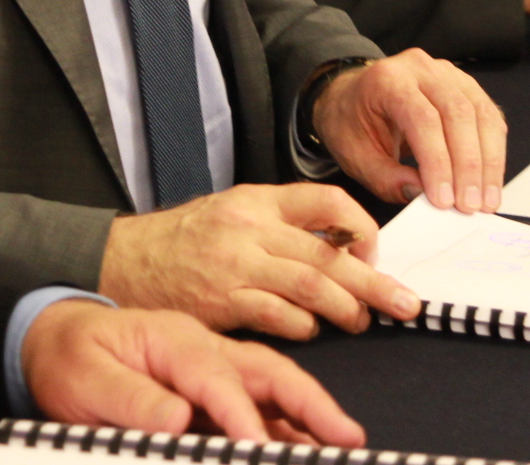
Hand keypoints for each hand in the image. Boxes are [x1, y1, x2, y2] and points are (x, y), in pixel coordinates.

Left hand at [23, 300, 367, 445]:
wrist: (54, 339)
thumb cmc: (70, 356)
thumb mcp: (86, 377)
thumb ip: (130, 398)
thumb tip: (177, 420)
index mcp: (171, 339)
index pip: (214, 377)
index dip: (240, 414)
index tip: (256, 447)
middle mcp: (201, 349)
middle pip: (264, 370)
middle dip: (308, 403)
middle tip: (345, 436)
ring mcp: (209, 368)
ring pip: (269, 388)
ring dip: (306, 416)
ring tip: (340, 444)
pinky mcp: (207, 392)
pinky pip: (253, 406)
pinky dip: (281, 426)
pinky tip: (300, 446)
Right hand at [98, 184, 419, 339]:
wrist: (124, 261)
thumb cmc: (183, 240)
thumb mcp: (233, 211)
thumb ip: (281, 223)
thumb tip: (341, 247)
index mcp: (257, 199)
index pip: (326, 201)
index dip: (361, 227)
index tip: (373, 252)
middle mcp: (250, 228)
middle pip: (327, 252)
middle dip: (373, 281)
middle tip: (405, 303)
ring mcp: (236, 265)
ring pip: (309, 285)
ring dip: (344, 309)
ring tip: (362, 321)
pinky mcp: (223, 302)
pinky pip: (278, 316)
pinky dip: (303, 326)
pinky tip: (312, 330)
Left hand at [312, 49, 504, 214]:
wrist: (352, 96)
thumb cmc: (352, 123)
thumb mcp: (354, 155)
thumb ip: (385, 177)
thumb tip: (422, 195)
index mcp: (387, 80)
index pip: (422, 119)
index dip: (438, 162)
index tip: (444, 200)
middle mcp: (421, 68)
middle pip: (457, 113)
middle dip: (468, 166)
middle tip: (469, 206)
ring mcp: (447, 73)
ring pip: (481, 114)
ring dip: (488, 162)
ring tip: (485, 201)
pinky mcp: (465, 86)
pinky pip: (489, 117)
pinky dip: (493, 151)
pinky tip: (489, 180)